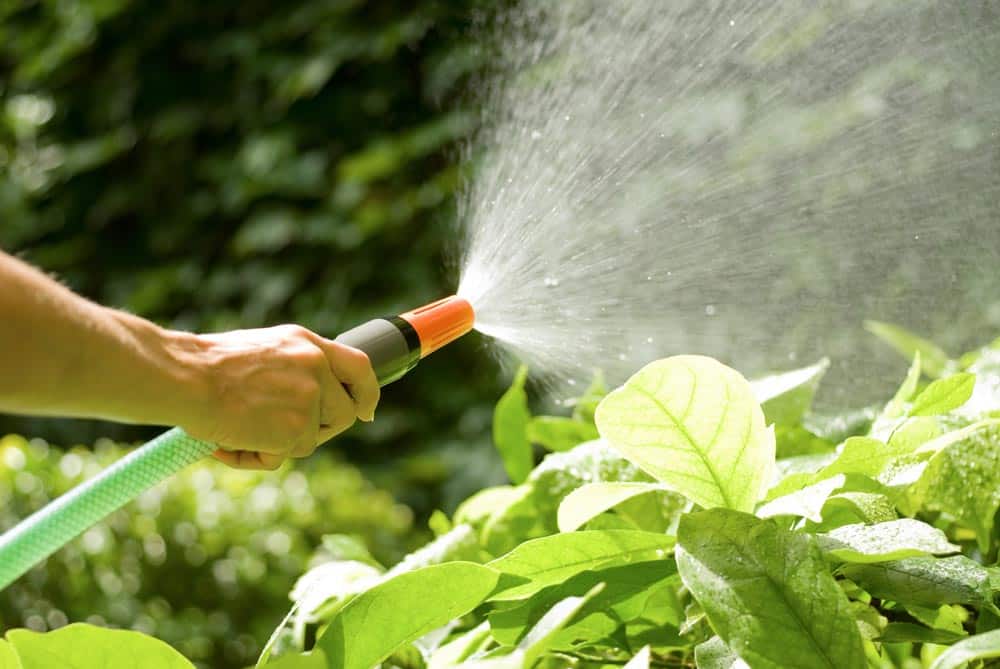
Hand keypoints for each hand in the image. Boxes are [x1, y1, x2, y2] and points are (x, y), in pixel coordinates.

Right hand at [178, 324, 378, 469]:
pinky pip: (283, 457)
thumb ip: (294, 368)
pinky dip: (256, 458)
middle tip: (280, 433)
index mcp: (308, 344)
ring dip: (279, 444)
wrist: (185, 378)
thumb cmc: (208, 367)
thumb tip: (310, 398)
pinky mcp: (296, 429)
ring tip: (238, 431)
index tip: (366, 411)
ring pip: (310, 440)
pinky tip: (229, 442)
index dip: (368, 393)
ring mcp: (310, 398)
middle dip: (318, 431)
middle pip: (343, 414)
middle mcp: (316, 368)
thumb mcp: (264, 350)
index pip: (360, 366)